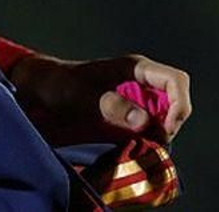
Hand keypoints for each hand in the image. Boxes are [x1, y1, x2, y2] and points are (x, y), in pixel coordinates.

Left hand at [11, 52, 191, 145]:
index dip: (179, 104)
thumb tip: (145, 121)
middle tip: (154, 143)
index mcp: (134, 68)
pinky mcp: (128, 115)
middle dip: (172, 122)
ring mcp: (136, 99)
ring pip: (166, 117)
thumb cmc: (58, 85)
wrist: (39, 90)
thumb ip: (111, 106)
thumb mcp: (81, 96)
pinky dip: (149, 140)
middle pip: (176, 101)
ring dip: (161, 134)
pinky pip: (150, 128)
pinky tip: (134, 148)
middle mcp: (141, 82)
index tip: (165, 129)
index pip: (175, 80)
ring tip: (142, 147)